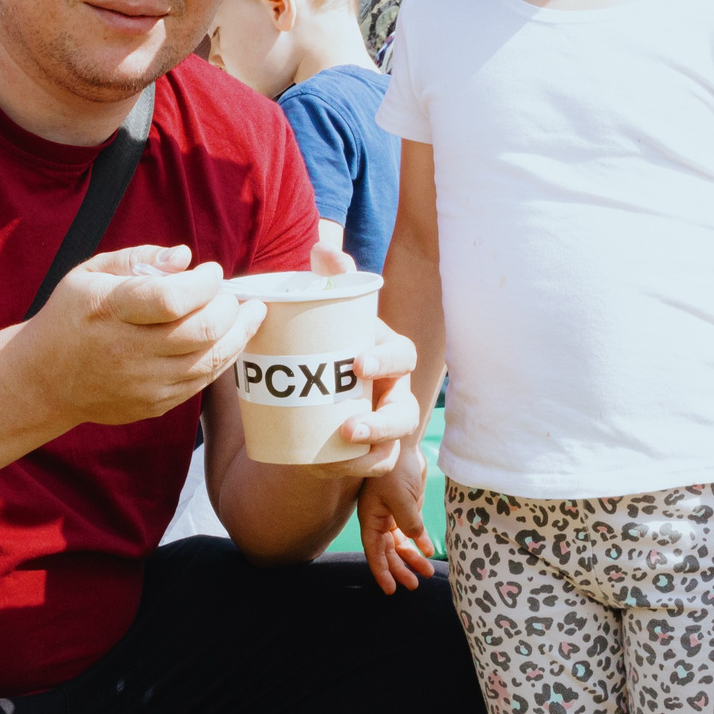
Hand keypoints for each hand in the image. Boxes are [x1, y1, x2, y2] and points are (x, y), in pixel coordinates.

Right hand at [20, 244, 261, 429]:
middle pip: (201, 332)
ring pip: (210, 361)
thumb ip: (138, 258)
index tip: (211, 271)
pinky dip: (221, 358)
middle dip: (229, 308)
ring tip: (250, 314)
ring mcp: (142, 384)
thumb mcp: (89, 274)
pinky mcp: (153, 405)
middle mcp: (127, 351)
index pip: (172, 299)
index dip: (204, 283)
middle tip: (232, 294)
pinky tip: (228, 339)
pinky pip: (201, 382)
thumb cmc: (71, 317)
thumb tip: (185, 257)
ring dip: (238, 334)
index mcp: (109, 311)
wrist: (43, 380)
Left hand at [303, 243, 418, 478]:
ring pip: (396, 440)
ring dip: (375, 447)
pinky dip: (363, 466)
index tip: (357, 363)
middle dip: (383, 419)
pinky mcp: (373, 450)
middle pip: (405, 408)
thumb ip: (327, 281)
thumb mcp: (322, 314)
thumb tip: (324, 246)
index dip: (385, 359)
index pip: (402, 354)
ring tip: (344, 447)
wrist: (308, 392)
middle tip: (350, 424)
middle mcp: (393, 389)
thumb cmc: (324, 345)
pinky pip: (380, 465)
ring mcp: (386, 422)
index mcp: (384, 353)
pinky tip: (339, 466)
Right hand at [356, 446, 433, 594]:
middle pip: (388, 551)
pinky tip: (430, 552)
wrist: (402, 443)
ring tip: (425, 574)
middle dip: (399, 569)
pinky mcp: (407, 508)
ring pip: (401, 544)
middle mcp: (379, 519)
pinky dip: (420, 543)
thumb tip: (419, 544)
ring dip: (412, 559)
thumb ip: (410, 522)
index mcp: (371, 518)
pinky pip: (412, 532)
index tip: (391, 589)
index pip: (374, 551)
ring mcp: (393, 514)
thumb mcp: (401, 497)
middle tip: (413, 585)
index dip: (381, 571)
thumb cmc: (394, 468)